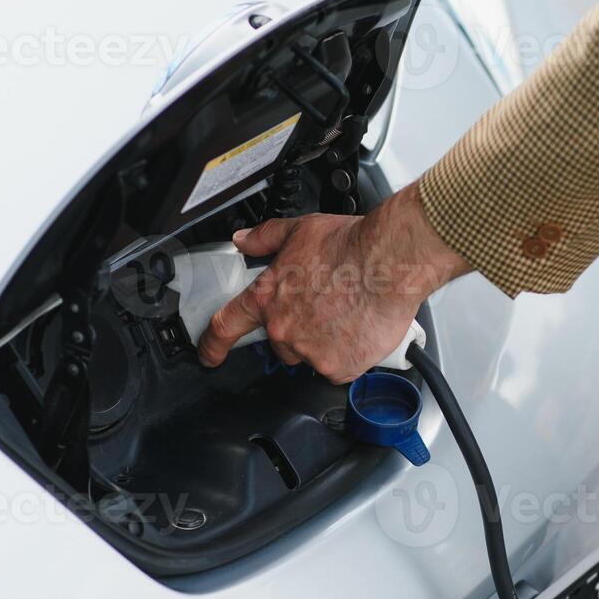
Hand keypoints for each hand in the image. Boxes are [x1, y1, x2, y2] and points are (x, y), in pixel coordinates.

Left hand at [196, 182, 469, 381]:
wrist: (390, 262)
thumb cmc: (351, 245)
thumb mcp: (299, 230)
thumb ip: (265, 238)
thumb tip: (245, 240)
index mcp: (268, 298)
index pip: (226, 327)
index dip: (213, 344)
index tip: (209, 353)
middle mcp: (285, 329)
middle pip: (281, 343)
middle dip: (298, 330)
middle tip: (324, 308)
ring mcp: (312, 353)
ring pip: (312, 355)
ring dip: (324, 341)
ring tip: (347, 314)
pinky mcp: (340, 368)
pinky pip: (339, 367)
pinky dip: (349, 353)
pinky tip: (359, 329)